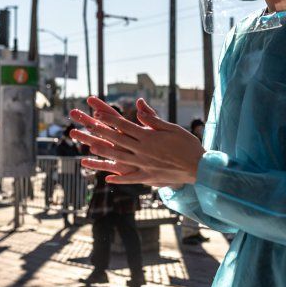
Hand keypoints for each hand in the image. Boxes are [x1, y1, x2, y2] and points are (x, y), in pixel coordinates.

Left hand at [69, 97, 205, 185]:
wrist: (199, 167)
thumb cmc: (188, 145)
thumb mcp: (172, 128)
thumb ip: (153, 120)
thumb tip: (138, 108)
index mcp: (148, 138)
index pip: (124, 126)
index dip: (109, 119)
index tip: (96, 112)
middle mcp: (143, 151)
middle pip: (117, 141)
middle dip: (100, 133)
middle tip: (86, 127)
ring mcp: (144, 165)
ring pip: (119, 159)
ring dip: (103, 154)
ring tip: (90, 148)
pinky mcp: (148, 177)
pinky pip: (131, 178)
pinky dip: (119, 178)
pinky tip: (108, 178)